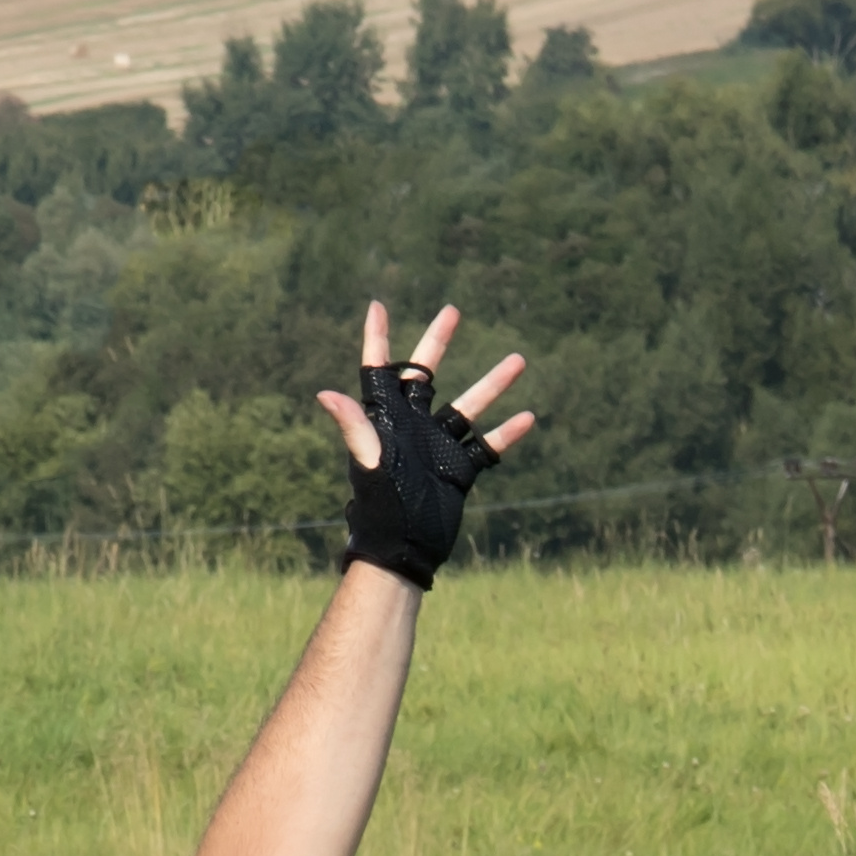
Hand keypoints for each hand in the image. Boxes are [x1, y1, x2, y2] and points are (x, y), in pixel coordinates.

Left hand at [317, 302, 534, 590]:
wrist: (402, 550)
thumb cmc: (379, 509)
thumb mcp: (369, 464)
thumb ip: (355, 428)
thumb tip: (326, 394)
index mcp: (387, 420)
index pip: (380, 370)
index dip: (378, 338)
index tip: (377, 306)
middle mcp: (413, 427)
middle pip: (427, 375)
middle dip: (437, 342)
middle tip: (451, 310)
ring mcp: (438, 447)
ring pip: (469, 406)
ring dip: (493, 383)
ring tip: (518, 359)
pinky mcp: (459, 471)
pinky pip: (488, 446)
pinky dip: (507, 432)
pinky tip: (529, 417)